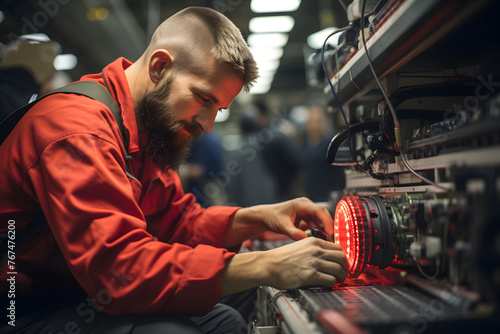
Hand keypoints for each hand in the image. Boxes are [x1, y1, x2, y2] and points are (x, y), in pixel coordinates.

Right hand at [221, 237, 347, 295]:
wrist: (269, 265)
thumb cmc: (282, 258)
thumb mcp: (300, 245)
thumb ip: (314, 248)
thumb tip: (328, 257)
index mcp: (314, 241)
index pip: (338, 248)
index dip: (342, 257)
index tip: (342, 263)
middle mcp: (316, 250)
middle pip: (341, 258)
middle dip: (345, 267)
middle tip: (343, 273)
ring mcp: (314, 262)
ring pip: (338, 269)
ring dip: (340, 276)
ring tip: (338, 280)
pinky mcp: (311, 275)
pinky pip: (330, 280)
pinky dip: (332, 283)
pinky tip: (328, 283)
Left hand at [226, 197, 332, 247]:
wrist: (265, 217)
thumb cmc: (272, 218)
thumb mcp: (282, 226)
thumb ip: (293, 233)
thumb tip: (305, 239)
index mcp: (301, 204)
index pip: (319, 210)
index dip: (326, 220)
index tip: (329, 232)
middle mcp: (305, 205)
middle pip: (322, 214)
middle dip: (326, 226)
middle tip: (328, 239)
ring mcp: (306, 211)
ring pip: (319, 220)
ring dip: (321, 230)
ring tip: (322, 241)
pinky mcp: (305, 217)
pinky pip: (315, 224)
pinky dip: (316, 231)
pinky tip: (315, 239)